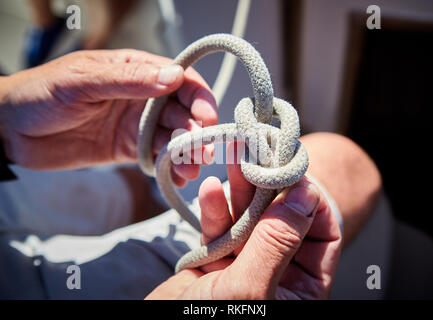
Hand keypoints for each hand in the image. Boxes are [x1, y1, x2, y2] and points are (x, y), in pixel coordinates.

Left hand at [0, 49, 217, 185]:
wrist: (10, 131)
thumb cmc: (41, 94)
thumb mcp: (82, 81)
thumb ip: (128, 80)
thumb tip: (173, 78)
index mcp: (135, 70)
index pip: (180, 80)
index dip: (198, 98)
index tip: (206, 118)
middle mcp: (143, 97)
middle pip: (183, 112)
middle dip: (197, 131)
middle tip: (203, 151)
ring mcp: (137, 124)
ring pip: (174, 137)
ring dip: (187, 152)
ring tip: (191, 169)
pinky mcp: (129, 149)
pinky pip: (157, 157)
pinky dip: (170, 167)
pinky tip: (177, 178)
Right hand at [146, 142, 341, 298]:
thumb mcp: (250, 290)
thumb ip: (278, 243)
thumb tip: (305, 196)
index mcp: (301, 290)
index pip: (322, 236)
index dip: (311, 202)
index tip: (294, 172)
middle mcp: (278, 275)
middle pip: (284, 221)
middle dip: (271, 187)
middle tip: (261, 153)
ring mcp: (246, 266)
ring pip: (251, 220)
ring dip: (241, 190)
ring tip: (235, 158)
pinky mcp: (217, 262)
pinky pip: (221, 230)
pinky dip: (214, 211)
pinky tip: (208, 191)